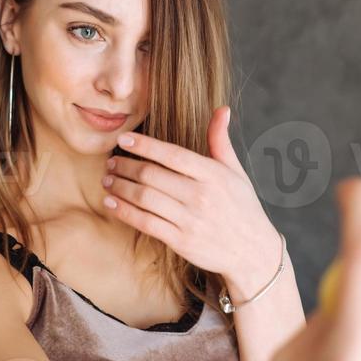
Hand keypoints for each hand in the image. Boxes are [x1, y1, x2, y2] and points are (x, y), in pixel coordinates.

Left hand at [101, 106, 279, 285]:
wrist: (252, 251)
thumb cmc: (242, 207)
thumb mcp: (235, 172)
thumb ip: (221, 140)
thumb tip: (221, 109)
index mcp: (213, 175)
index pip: (172, 154)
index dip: (144, 145)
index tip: (123, 139)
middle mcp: (201, 196)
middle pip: (152, 175)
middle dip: (125, 166)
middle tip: (111, 161)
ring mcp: (190, 220)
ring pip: (144, 198)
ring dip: (120, 187)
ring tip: (107, 180)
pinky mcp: (181, 241)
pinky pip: (145, 223)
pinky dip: (124, 211)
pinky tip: (112, 202)